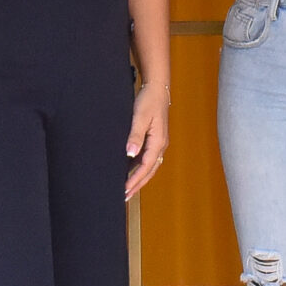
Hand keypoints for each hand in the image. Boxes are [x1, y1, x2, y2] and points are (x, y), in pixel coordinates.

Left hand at [124, 82, 169, 198]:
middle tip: (124, 196)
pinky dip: (138, 168)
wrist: (157, 89)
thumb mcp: (140, 117)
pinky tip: (128, 171)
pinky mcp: (154, 140)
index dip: (135, 180)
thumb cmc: (149, 101)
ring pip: (148, 166)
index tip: (125, 190)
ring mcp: (158, 143)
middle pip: (149, 171)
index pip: (146, 167)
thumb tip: (130, 154)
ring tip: (126, 188)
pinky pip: (146, 159)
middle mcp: (160, 145)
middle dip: (137, 184)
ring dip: (138, 178)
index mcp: (158, 142)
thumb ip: (135, 136)